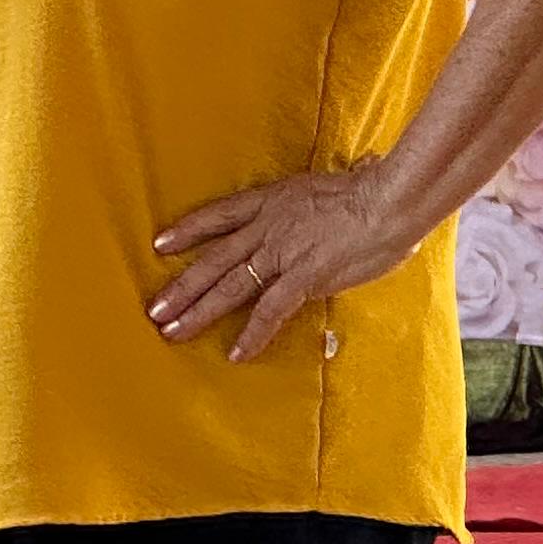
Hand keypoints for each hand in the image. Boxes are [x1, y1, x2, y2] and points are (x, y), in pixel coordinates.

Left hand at [151, 163, 423, 363]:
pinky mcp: (303, 276)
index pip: (219, 215)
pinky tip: (236, 352)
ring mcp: (283, 252)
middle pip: (214, 259)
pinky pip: (270, 310)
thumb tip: (306, 218)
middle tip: (154, 309)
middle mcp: (268, 227)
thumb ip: (304, 209)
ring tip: (173, 331)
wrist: (388, 201)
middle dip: (182, 286)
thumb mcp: (321, 191)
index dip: (188, 230)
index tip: (160, 244)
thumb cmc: (367, 194)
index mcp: (271, 202)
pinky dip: (252, 333)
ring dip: (200, 311)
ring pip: (231, 286)